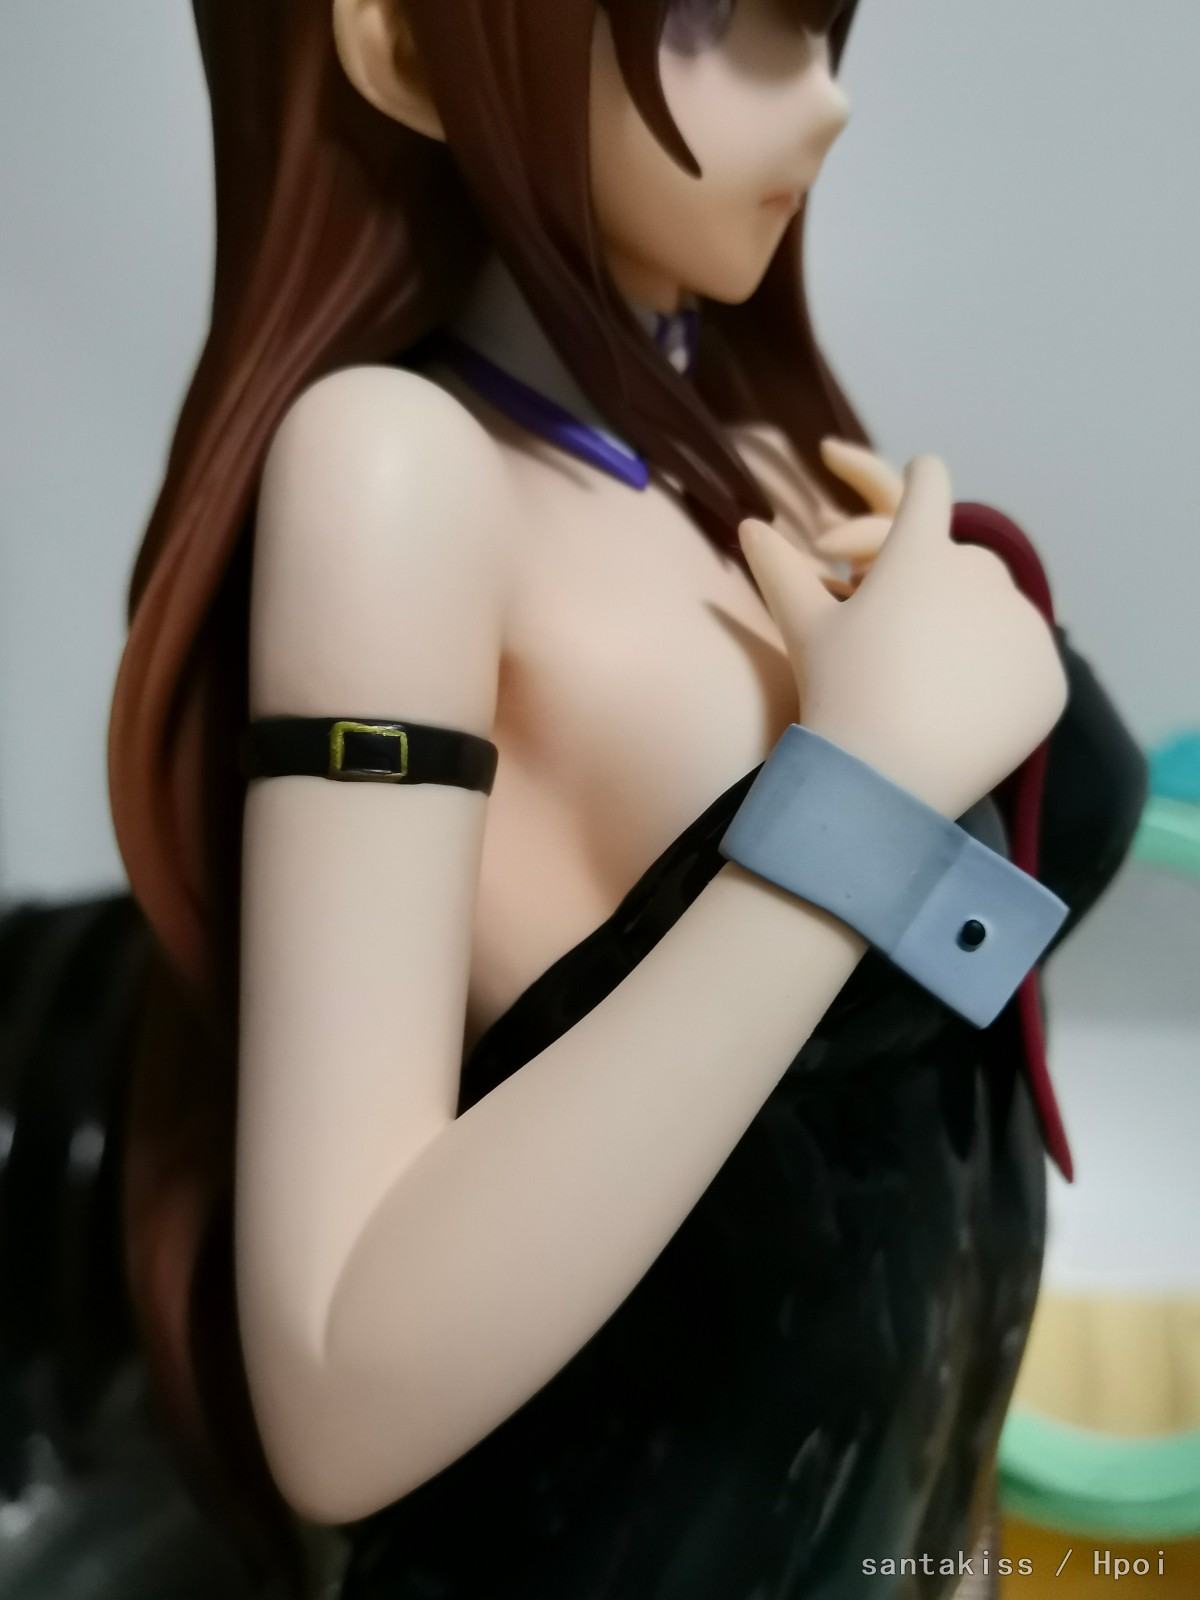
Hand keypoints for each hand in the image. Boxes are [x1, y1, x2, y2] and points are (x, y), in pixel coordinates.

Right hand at [738, 454, 1068, 817]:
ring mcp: (1021, 624)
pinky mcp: (1046, 676)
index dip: (921, 479)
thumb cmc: (836, 692)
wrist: (886, 779)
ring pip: (995, 614)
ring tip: (930, 677)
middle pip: (962, 561)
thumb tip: (747, 526)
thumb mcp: (804, 627)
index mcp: (919, 549)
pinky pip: (1022, 666)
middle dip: (937, 581)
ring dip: (969, 631)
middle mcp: (980, 572)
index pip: (928, 483)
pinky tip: (962, 706)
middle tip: (905, 624)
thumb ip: (779, 570)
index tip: (921, 478)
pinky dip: (996, 679)